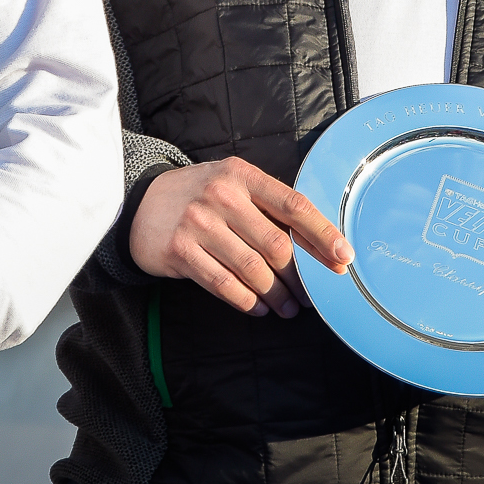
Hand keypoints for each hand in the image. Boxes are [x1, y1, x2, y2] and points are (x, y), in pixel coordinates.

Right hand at [129, 158, 352, 318]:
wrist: (140, 202)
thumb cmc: (199, 195)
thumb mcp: (232, 184)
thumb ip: (268, 206)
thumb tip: (317, 245)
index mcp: (241, 175)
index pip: (292, 204)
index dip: (322, 233)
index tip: (343, 257)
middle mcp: (220, 196)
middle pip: (276, 245)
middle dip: (298, 277)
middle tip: (309, 296)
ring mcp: (197, 224)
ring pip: (252, 270)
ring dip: (276, 295)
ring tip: (287, 308)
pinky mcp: (180, 251)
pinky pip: (223, 284)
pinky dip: (246, 301)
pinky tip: (257, 307)